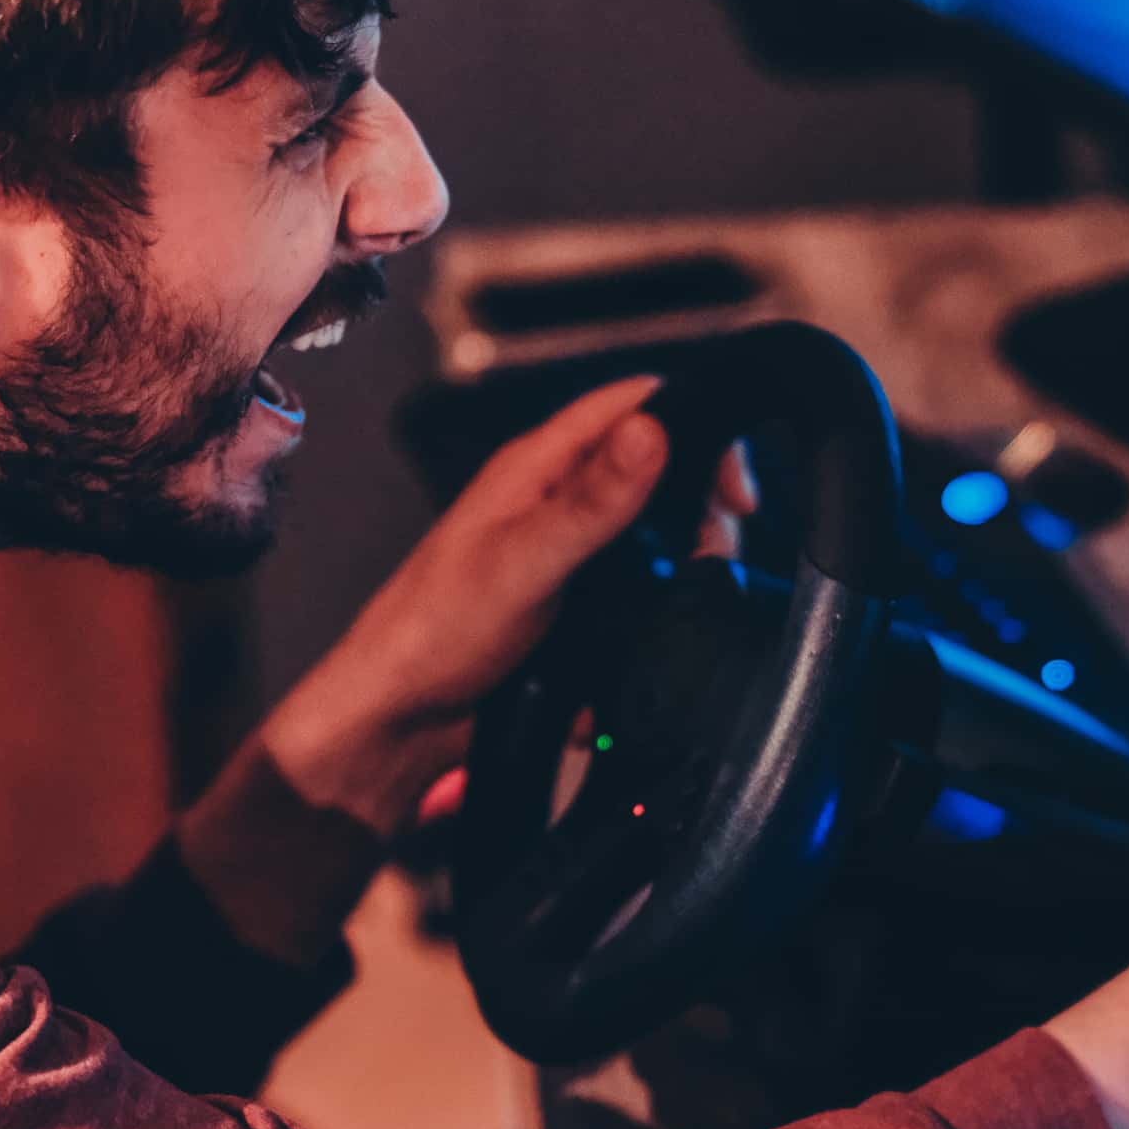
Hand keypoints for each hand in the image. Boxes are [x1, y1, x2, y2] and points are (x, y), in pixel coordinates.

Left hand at [257, 376, 756, 833]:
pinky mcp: (568, 604)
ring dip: (678, 564)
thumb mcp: (523, 563)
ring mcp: (562, 553)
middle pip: (654, 471)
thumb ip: (591, 500)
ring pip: (648, 535)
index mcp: (535, 468)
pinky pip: (631, 594)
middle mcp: (551, 501)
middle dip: (696, 506)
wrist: (395, 724)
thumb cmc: (431, 634)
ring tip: (687, 596)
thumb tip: (651, 430)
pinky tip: (650, 640)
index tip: (733, 481)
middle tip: (715, 551)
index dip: (692, 420)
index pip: (630, 405)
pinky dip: (651, 612)